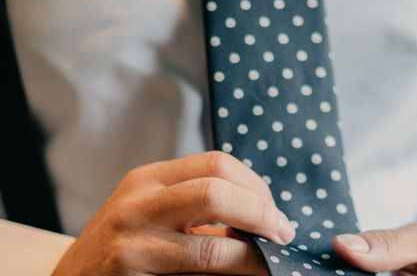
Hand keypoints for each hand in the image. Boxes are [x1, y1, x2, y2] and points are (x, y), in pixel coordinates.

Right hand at [53, 151, 295, 275]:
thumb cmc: (123, 249)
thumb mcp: (154, 213)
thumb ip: (198, 205)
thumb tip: (265, 214)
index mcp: (149, 178)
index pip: (217, 163)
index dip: (256, 187)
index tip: (275, 211)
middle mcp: (138, 200)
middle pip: (218, 189)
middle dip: (262, 212)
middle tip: (282, 234)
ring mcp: (130, 239)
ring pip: (212, 242)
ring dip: (253, 255)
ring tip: (271, 262)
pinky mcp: (129, 271)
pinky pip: (197, 273)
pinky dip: (230, 273)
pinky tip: (242, 275)